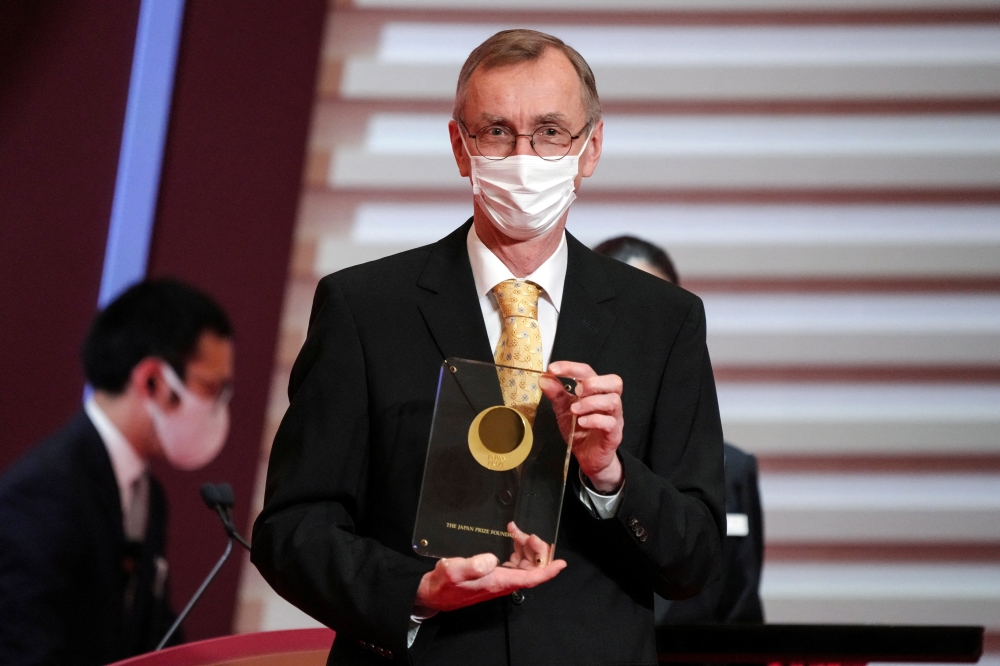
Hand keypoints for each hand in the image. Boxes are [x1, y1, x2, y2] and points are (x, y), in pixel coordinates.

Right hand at [414, 522, 565, 611]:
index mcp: (498, 582)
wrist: (432, 593)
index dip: (547, 570)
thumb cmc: (443, 584)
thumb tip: (493, 558)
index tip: (561, 563)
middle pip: (531, 568)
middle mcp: (503, 581)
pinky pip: (514, 561)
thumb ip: (473, 565)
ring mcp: (499, 578)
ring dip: (526, 547)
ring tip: (517, 530)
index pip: (531, 578)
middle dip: (536, 550)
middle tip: (527, 532)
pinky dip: (516, 548)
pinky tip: (511, 536)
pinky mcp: (493, 573)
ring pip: (524, 563)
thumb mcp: (453, 571)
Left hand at [542, 361, 623, 492]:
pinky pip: (610, 422)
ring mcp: (614, 417)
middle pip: (614, 382)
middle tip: (576, 391)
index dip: (571, 367)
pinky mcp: (614, 434)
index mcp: (596, 392)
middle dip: (593, 383)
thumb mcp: (563, 410)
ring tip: (575, 410)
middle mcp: (608, 402)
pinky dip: (594, 420)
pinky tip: (581, 423)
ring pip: (613, 401)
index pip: (588, 372)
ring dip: (591, 402)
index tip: (553, 369)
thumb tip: (544, 378)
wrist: (588, 458)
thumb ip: (555, 394)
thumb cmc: (580, 431)